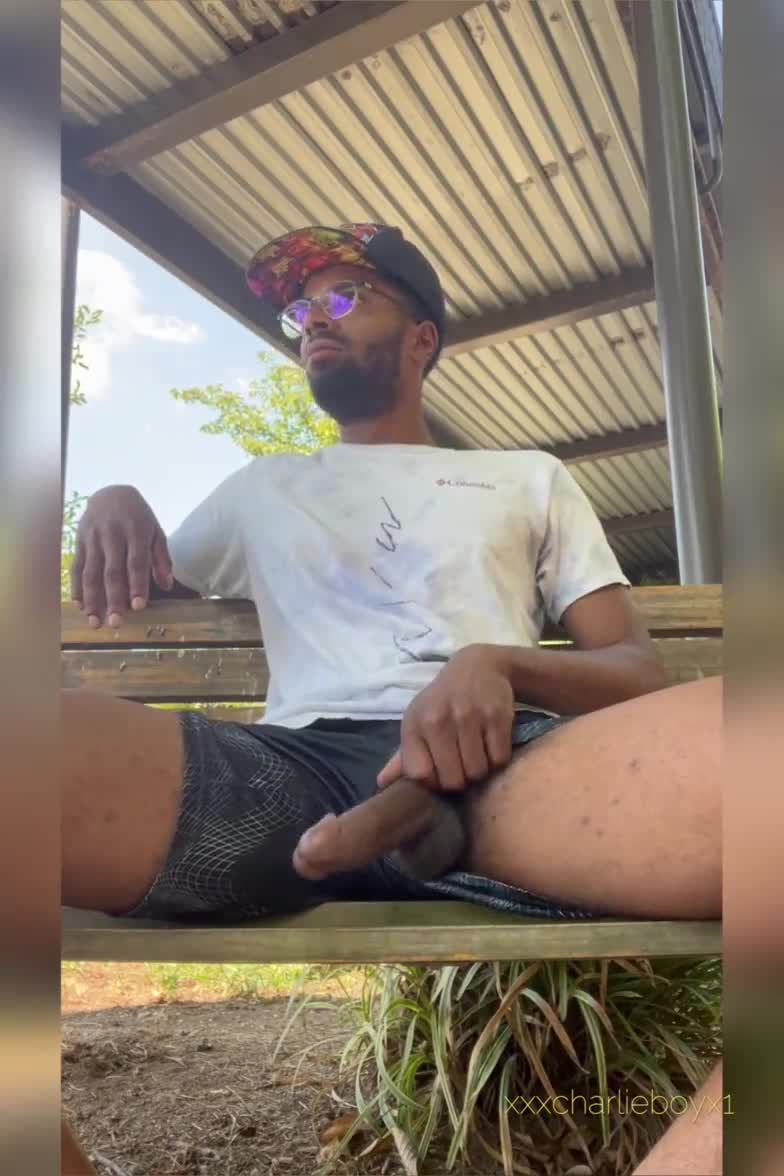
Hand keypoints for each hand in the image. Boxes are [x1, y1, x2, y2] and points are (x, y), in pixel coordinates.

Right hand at [70, 485, 172, 628]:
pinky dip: (77, 588)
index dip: (137, 585)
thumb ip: (161, 558)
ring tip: (95, 621)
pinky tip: (80, 606)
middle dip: (113, 599)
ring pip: (91, 573)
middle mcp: (112, 536)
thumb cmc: (138, 517)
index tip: (138, 607)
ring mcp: (93, 539)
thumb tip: (167, 586)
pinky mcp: (79, 542)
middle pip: (112, 571)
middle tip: (116, 623)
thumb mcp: (156, 531)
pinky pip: (76, 567)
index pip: (136, 563)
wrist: (110, 493)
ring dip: (92, 599)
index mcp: (136, 532)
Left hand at [377, 644, 516, 792]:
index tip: (441, 774)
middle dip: (460, 781)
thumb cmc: (443, 700)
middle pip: (453, 780)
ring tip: (478, 754)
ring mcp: (468, 717)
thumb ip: (403, 755)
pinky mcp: (496, 716)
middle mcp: (438, 720)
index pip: (420, 774)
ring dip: (480, 770)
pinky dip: (498, 759)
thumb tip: (382, 782)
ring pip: (477, 772)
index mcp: (415, 724)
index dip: (433, 783)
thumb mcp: (418, 720)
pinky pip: (499, 759)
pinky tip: (491, 745)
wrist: (478, 666)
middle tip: (464, 766)